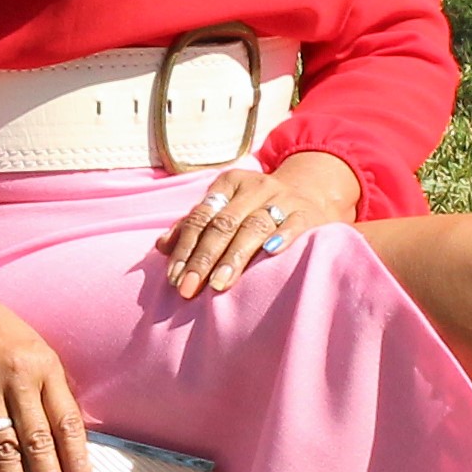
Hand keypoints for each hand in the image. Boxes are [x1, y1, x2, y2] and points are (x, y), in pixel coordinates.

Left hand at [159, 150, 359, 299]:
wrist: (310, 194)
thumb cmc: (256, 210)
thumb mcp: (226, 209)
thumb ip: (195, 226)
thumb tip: (161, 246)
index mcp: (230, 183)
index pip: (201, 216)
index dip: (185, 247)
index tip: (174, 277)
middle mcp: (256, 187)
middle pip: (224, 224)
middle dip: (203, 258)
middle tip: (189, 288)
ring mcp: (283, 199)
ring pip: (253, 227)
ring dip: (234, 257)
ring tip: (218, 284)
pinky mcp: (307, 214)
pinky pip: (292, 226)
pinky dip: (281, 239)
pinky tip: (268, 255)